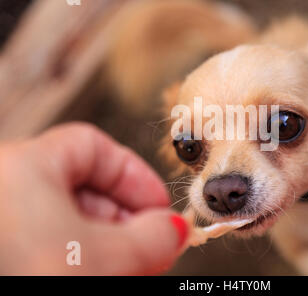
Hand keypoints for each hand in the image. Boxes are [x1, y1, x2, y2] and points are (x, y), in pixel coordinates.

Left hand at [0, 123, 186, 274]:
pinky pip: (47, 242)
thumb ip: (153, 236)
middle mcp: (3, 186)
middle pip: (83, 188)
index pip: (95, 147)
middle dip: (126, 221)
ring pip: (66, 221)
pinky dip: (79, 257)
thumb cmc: (23, 278)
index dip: (135, 176)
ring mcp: (2, 220)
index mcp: (23, 166)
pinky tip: (100, 271)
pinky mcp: (5, 248)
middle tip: (151, 247)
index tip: (159, 207)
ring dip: (107, 244)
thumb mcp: (104, 258)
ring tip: (131, 268)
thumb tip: (173, 228)